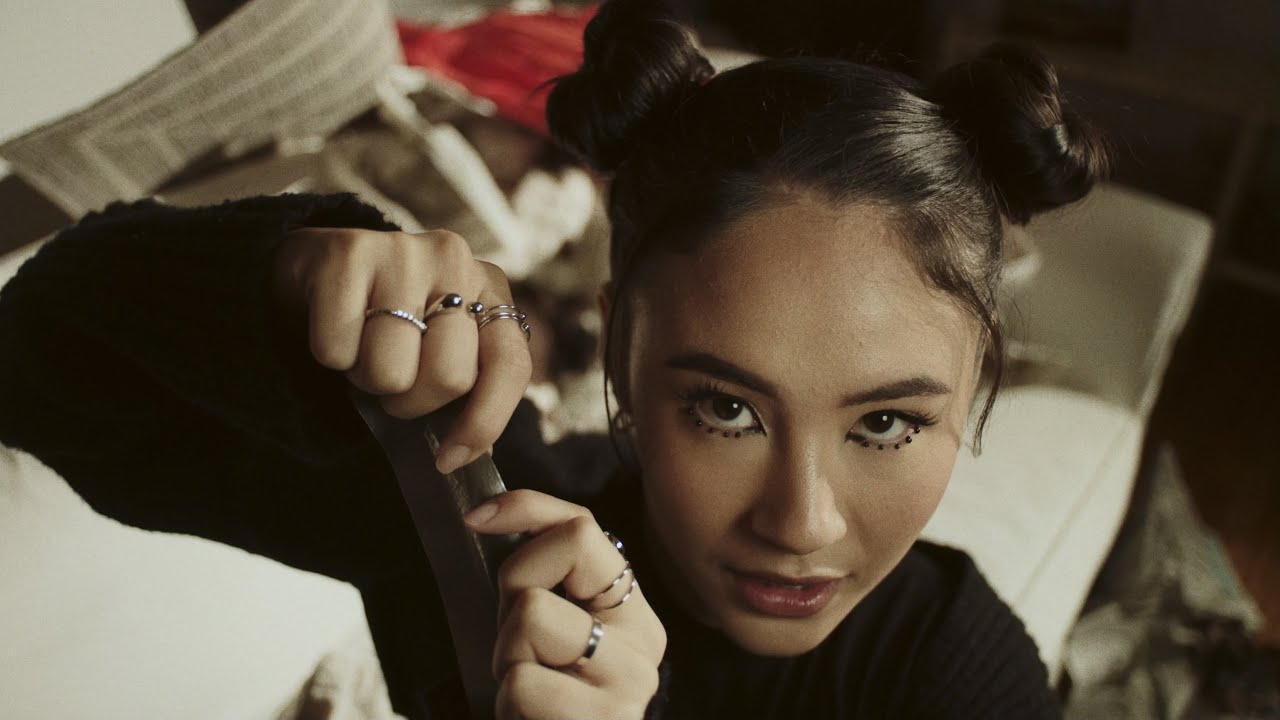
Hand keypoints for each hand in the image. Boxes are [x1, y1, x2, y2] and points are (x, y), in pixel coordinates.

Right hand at [273, 227, 531, 471]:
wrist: (315, 266)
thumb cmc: (388, 321)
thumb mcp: (442, 345)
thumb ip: (469, 386)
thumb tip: (463, 456)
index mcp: (489, 287)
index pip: (510, 366)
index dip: (483, 424)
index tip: (449, 459)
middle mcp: (455, 259)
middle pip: (449, 377)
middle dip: (411, 399)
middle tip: (392, 375)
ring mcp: (403, 251)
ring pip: (390, 372)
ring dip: (366, 377)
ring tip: (363, 347)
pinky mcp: (347, 253)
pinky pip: (337, 351)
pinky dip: (330, 356)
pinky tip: (336, 328)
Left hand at [466, 490, 667, 719]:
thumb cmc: (544, 709)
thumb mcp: (540, 635)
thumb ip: (536, 581)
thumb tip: (484, 513)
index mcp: (630, 610)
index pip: (583, 524)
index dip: (525, 508)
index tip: (475, 518)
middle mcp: (643, 640)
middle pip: (562, 551)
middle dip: (512, 594)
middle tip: (519, 649)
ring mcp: (628, 683)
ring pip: (533, 613)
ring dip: (507, 657)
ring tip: (526, 693)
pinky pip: (522, 680)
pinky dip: (506, 704)